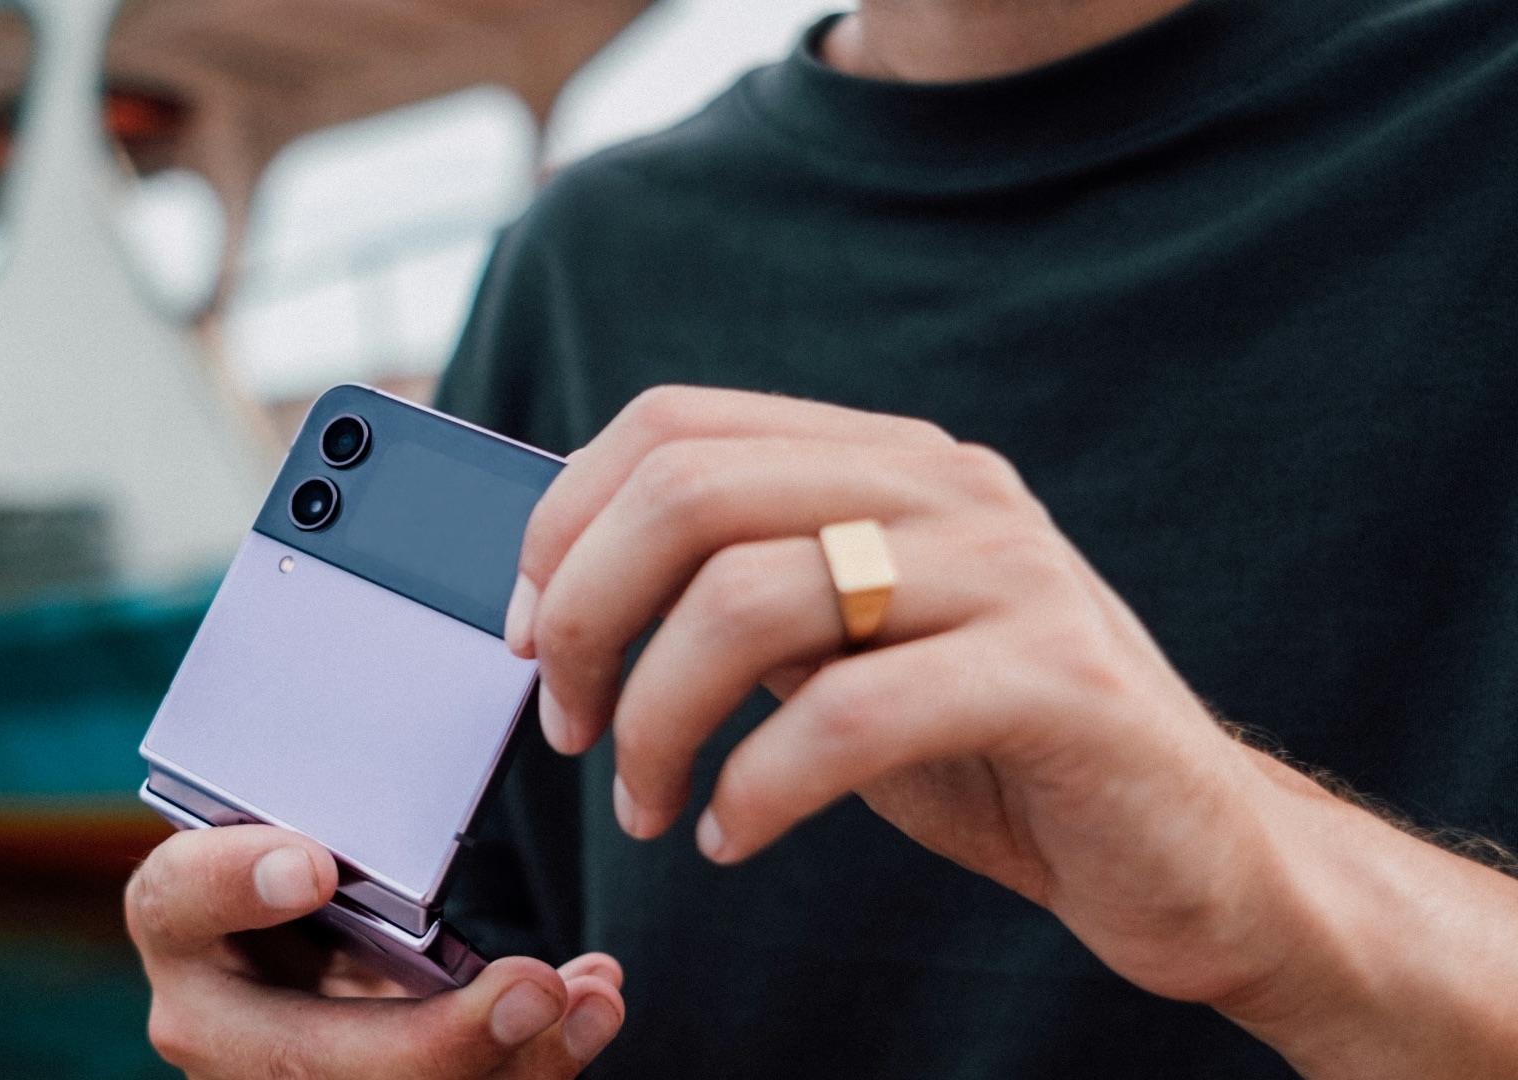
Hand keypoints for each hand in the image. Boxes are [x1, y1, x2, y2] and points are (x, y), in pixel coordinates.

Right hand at [126, 824, 623, 1078]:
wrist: (317, 926)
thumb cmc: (313, 848)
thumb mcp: (305, 819)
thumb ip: (337, 815)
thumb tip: (396, 814)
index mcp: (181, 918)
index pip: (182, 899)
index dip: (239, 884)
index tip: (315, 867)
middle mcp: (213, 1018)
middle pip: (302, 1058)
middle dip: (433, 1044)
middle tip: (531, 988)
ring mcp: (271, 1074)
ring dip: (510, 1065)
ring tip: (588, 1001)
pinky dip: (533, 1065)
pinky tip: (591, 1011)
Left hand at [505, 386, 1517, 1076]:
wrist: (1193, 853)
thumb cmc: (991, 753)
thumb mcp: (845, 652)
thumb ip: (740, 598)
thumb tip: (569, 590)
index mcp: (884, 462)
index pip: (673, 425)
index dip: (564, 522)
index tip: (529, 632)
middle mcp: (946, 488)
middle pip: (690, 492)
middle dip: (585, 618)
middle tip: (568, 724)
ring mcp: (1011, 573)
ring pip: (750, 596)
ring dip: (656, 720)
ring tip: (648, 804)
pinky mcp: (1057, 681)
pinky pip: (848, 715)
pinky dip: (756, 790)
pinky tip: (734, 837)